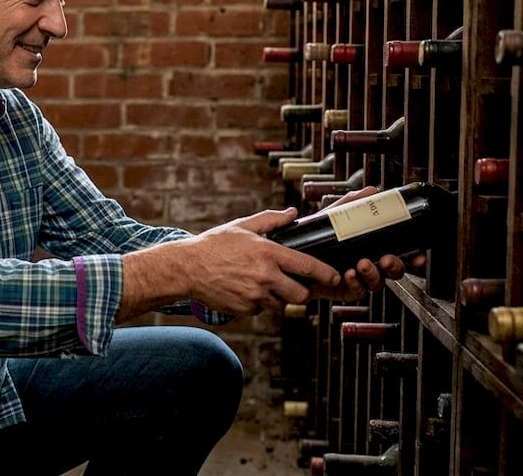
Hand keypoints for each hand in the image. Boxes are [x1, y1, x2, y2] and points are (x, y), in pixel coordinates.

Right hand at [186, 208, 343, 316]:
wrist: (187, 268)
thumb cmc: (215, 244)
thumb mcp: (242, 226)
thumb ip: (271, 219)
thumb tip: (293, 213)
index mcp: (268, 253)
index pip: (308, 267)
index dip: (327, 274)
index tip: (335, 277)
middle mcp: (265, 276)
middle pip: (301, 294)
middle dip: (303, 291)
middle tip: (297, 284)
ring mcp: (255, 296)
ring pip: (282, 305)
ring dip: (280, 298)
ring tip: (266, 285)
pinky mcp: (245, 309)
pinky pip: (262, 310)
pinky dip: (260, 303)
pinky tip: (247, 290)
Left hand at [306, 186, 426, 301]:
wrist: (294, 251)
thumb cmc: (317, 235)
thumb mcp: (336, 216)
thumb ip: (353, 203)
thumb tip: (372, 190)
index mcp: (372, 249)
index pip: (399, 255)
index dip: (413, 258)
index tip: (419, 255)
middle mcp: (369, 265)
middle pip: (393, 272)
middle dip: (394, 266)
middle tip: (386, 258)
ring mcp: (357, 280)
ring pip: (376, 283)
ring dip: (373, 274)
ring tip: (363, 263)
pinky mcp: (343, 290)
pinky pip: (355, 292)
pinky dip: (355, 283)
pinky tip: (349, 274)